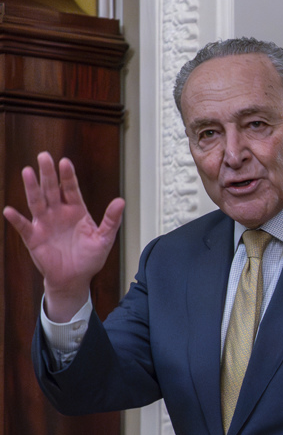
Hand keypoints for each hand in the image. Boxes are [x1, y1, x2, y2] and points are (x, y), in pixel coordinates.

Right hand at [2, 152, 123, 320]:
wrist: (75, 278)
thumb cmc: (90, 258)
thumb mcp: (104, 239)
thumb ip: (111, 220)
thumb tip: (121, 201)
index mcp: (76, 210)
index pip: (71, 189)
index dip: (68, 176)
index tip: (65, 162)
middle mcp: (58, 213)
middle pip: (51, 189)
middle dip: (48, 173)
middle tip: (44, 156)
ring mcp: (44, 223)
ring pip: (37, 202)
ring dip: (31, 188)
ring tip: (27, 172)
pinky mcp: (34, 237)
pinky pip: (24, 226)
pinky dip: (17, 219)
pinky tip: (11, 211)